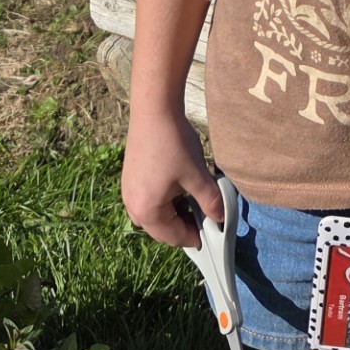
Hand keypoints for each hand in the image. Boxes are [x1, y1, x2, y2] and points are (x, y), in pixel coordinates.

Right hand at [121, 106, 223, 248]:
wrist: (153, 111)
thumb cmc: (174, 144)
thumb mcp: (197, 175)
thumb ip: (210, 201)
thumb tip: (221, 218)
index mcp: (147, 211)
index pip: (173, 237)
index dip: (194, 237)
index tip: (212, 233)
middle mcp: (132, 206)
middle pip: (161, 230)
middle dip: (183, 227)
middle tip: (206, 218)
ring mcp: (128, 192)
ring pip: (154, 215)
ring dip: (174, 214)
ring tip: (195, 201)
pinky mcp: (130, 179)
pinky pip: (147, 202)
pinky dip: (164, 202)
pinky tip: (179, 188)